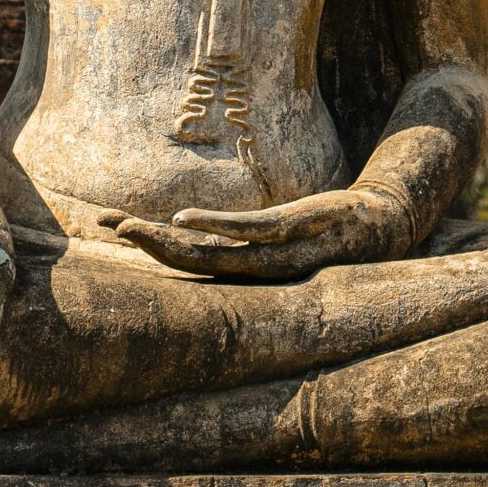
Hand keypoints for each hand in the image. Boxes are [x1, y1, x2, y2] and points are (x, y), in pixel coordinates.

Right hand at [103, 185, 415, 281]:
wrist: (379, 225)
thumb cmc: (325, 231)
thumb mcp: (274, 236)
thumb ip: (237, 237)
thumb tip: (195, 225)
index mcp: (245, 269)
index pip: (185, 262)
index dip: (147, 246)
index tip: (108, 223)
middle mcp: (253, 269)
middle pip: (188, 262)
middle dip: (146, 245)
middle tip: (108, 225)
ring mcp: (270, 253)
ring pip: (209, 254)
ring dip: (166, 241)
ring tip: (129, 227)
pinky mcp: (292, 231)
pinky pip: (246, 231)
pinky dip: (213, 225)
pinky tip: (183, 217)